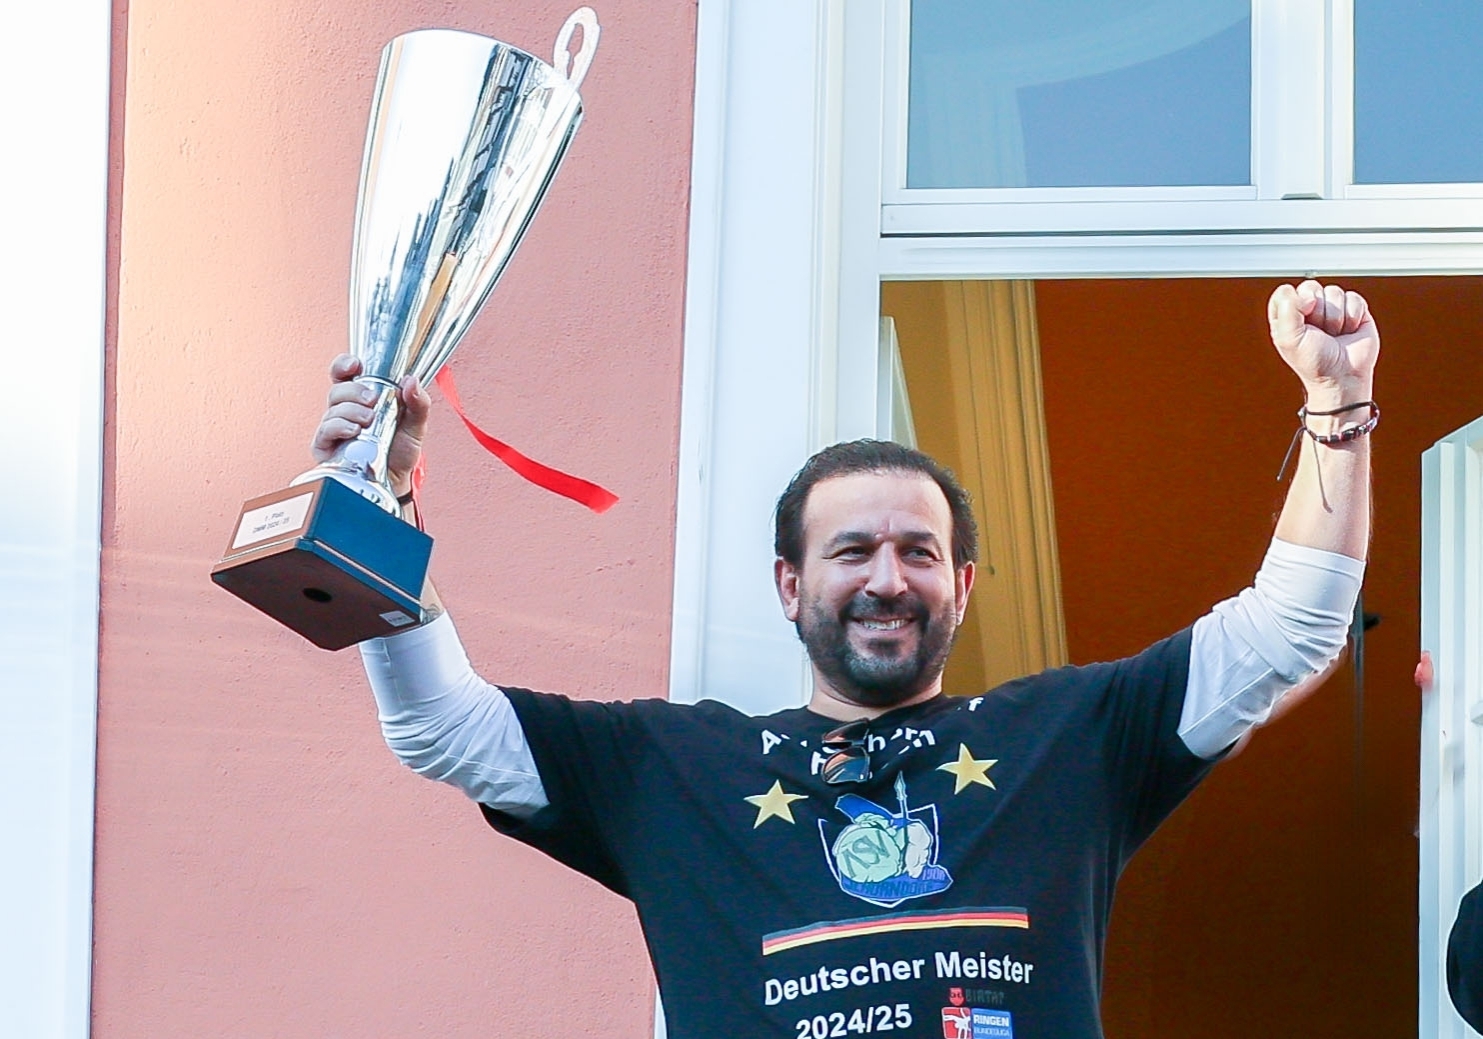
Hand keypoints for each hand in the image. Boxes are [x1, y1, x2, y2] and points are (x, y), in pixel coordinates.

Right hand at [309, 354, 431, 494]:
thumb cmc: (400, 450)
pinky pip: (325, 430)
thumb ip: (419, 403)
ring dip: (351, 410)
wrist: (395, 481)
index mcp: (362, 398)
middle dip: (355, 391)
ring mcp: (334, 427)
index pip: (345, 374)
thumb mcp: (416, 424)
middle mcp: (345, 409)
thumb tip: (411, 381)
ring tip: (369, 421)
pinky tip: (353, 431)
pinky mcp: (325, 446)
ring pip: (332, 408)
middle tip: (373, 401)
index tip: (355, 365)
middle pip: (338, 389)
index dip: (345, 364)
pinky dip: (339, 426)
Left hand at [1267, 280, 1379, 409]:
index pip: (1285, 291)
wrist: (1342, 376)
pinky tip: (1348, 332)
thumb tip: (1307, 294)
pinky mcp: (1354, 309)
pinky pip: (1353, 298)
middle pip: (1311, 287)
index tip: (1300, 320)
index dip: (1294, 302)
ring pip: (1334, 292)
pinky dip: (1352, 317)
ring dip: (1335, 318)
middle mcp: (1308, 309)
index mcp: (1287, 316)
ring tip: (1334, 335)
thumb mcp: (1288, 338)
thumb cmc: (1314, 362)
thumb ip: (1287, 310)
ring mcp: (1332, 308)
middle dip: (1316, 311)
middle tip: (1319, 332)